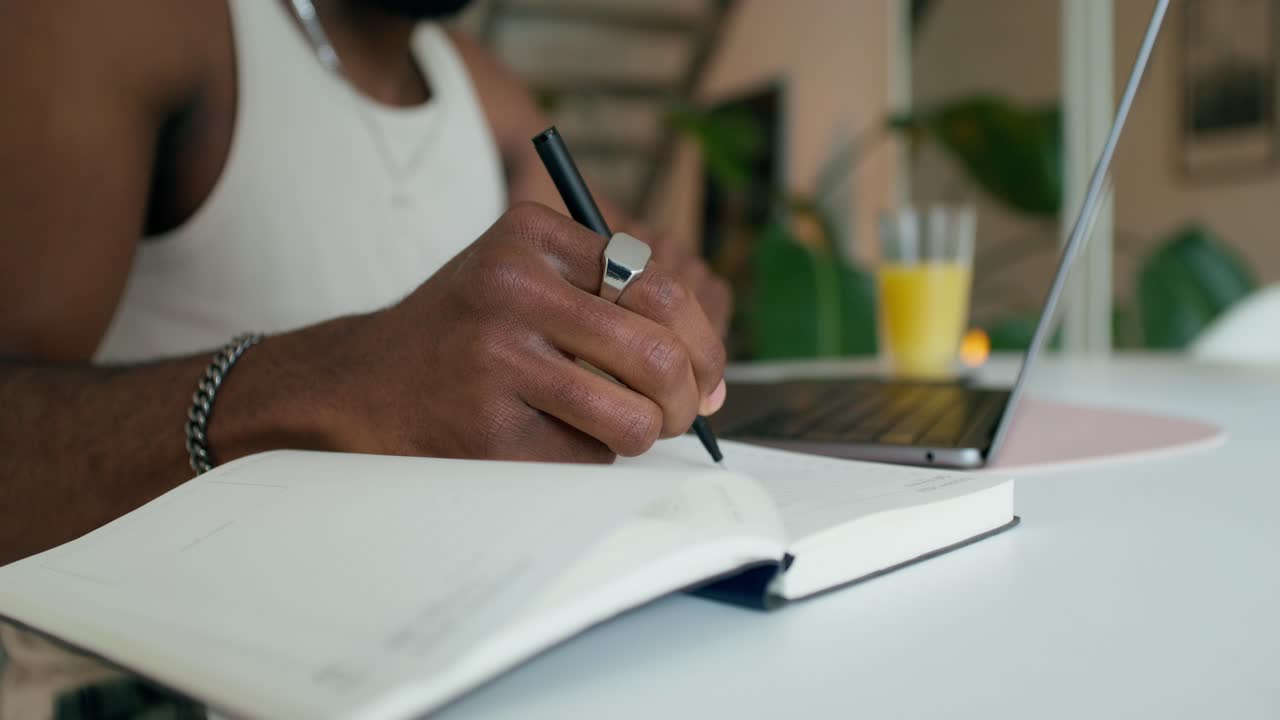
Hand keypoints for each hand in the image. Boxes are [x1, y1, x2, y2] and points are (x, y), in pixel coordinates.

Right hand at [333, 203, 726, 462]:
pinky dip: (590, 456)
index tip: (706, 373)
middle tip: (682, 414)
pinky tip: (553, 438)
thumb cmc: (467, 331)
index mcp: (531, 237)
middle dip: (688, 398)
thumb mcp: (526, 277)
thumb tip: (713, 381)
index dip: (702, 342)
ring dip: (645, 435)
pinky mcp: (489, 430)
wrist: (363, 383)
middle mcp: (513, 288)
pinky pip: (588, 457)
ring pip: (633, 419)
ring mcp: (497, 360)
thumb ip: (615, 304)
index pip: (662, 288)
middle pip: (658, 355)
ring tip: (623, 428)